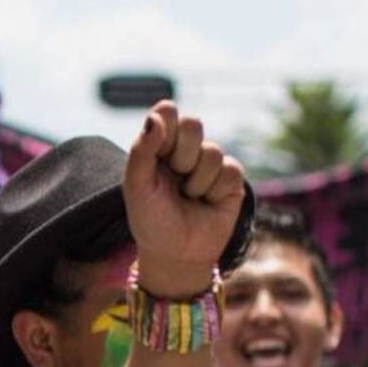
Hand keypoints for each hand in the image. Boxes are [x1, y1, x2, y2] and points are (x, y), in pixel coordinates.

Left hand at [123, 101, 245, 296]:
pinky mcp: (231, 180)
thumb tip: (156, 115)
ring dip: (196, 180)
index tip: (159, 147)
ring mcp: (209, 163)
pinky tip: (207, 203)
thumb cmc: (150, 219)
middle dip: (181, 153)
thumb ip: (142, 149)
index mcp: (158, 146)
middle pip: (193, 123)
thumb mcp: (137, 186)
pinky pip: (231, 170)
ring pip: (212, 151)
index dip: (166, 124)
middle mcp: (184, 150)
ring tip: (188, 197)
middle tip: (173, 177)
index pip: (167, 112)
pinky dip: (215, 190)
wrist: (176, 253)